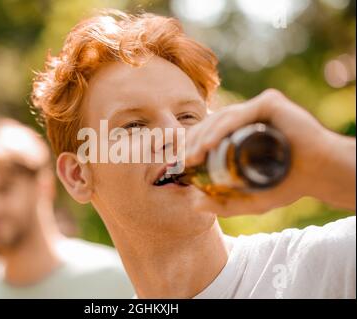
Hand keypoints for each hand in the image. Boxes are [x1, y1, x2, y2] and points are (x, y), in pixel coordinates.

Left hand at [184, 89, 355, 215]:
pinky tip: (207, 145)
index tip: (179, 163)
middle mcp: (246, 117)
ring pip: (220, 118)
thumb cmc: (288, 184)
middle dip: (192, 142)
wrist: (321, 175)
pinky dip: (221, 128)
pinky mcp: (269, 103)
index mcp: (240, 132)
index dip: (191, 146)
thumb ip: (225, 203)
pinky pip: (238, 115)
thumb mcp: (251, 199)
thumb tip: (195, 204)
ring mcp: (257, 108)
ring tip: (191, 157)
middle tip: (181, 162)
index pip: (208, 134)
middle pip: (210, 125)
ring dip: (202, 137)